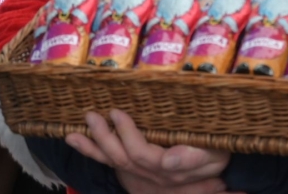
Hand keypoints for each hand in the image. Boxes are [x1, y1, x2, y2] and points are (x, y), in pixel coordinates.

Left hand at [65, 110, 231, 193]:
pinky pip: (109, 161)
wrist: (214, 171)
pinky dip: (91, 151)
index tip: (117, 113)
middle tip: (91, 114)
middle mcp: (149, 173)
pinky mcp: (133, 167)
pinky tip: (75, 139)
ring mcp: (139, 172)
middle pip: (120, 157)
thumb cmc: (215, 152)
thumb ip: (192, 157)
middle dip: (103, 137)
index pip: (140, 154)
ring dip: (91, 146)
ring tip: (72, 133)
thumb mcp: (214, 154)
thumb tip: (168, 160)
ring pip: (111, 161)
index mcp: (167, 168)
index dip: (126, 135)